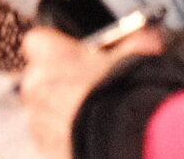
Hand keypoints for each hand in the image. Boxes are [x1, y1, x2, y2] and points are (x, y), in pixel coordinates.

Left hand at [21, 23, 164, 158]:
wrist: (125, 136)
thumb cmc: (123, 89)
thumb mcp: (139, 50)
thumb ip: (134, 40)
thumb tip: (147, 37)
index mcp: (50, 53)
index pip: (38, 40)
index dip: (57, 48)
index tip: (75, 54)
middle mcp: (35, 84)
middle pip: (40, 78)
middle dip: (60, 82)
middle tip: (89, 88)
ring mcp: (37, 119)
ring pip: (44, 110)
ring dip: (62, 111)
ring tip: (93, 115)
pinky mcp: (45, 147)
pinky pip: (50, 137)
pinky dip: (65, 136)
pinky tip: (90, 133)